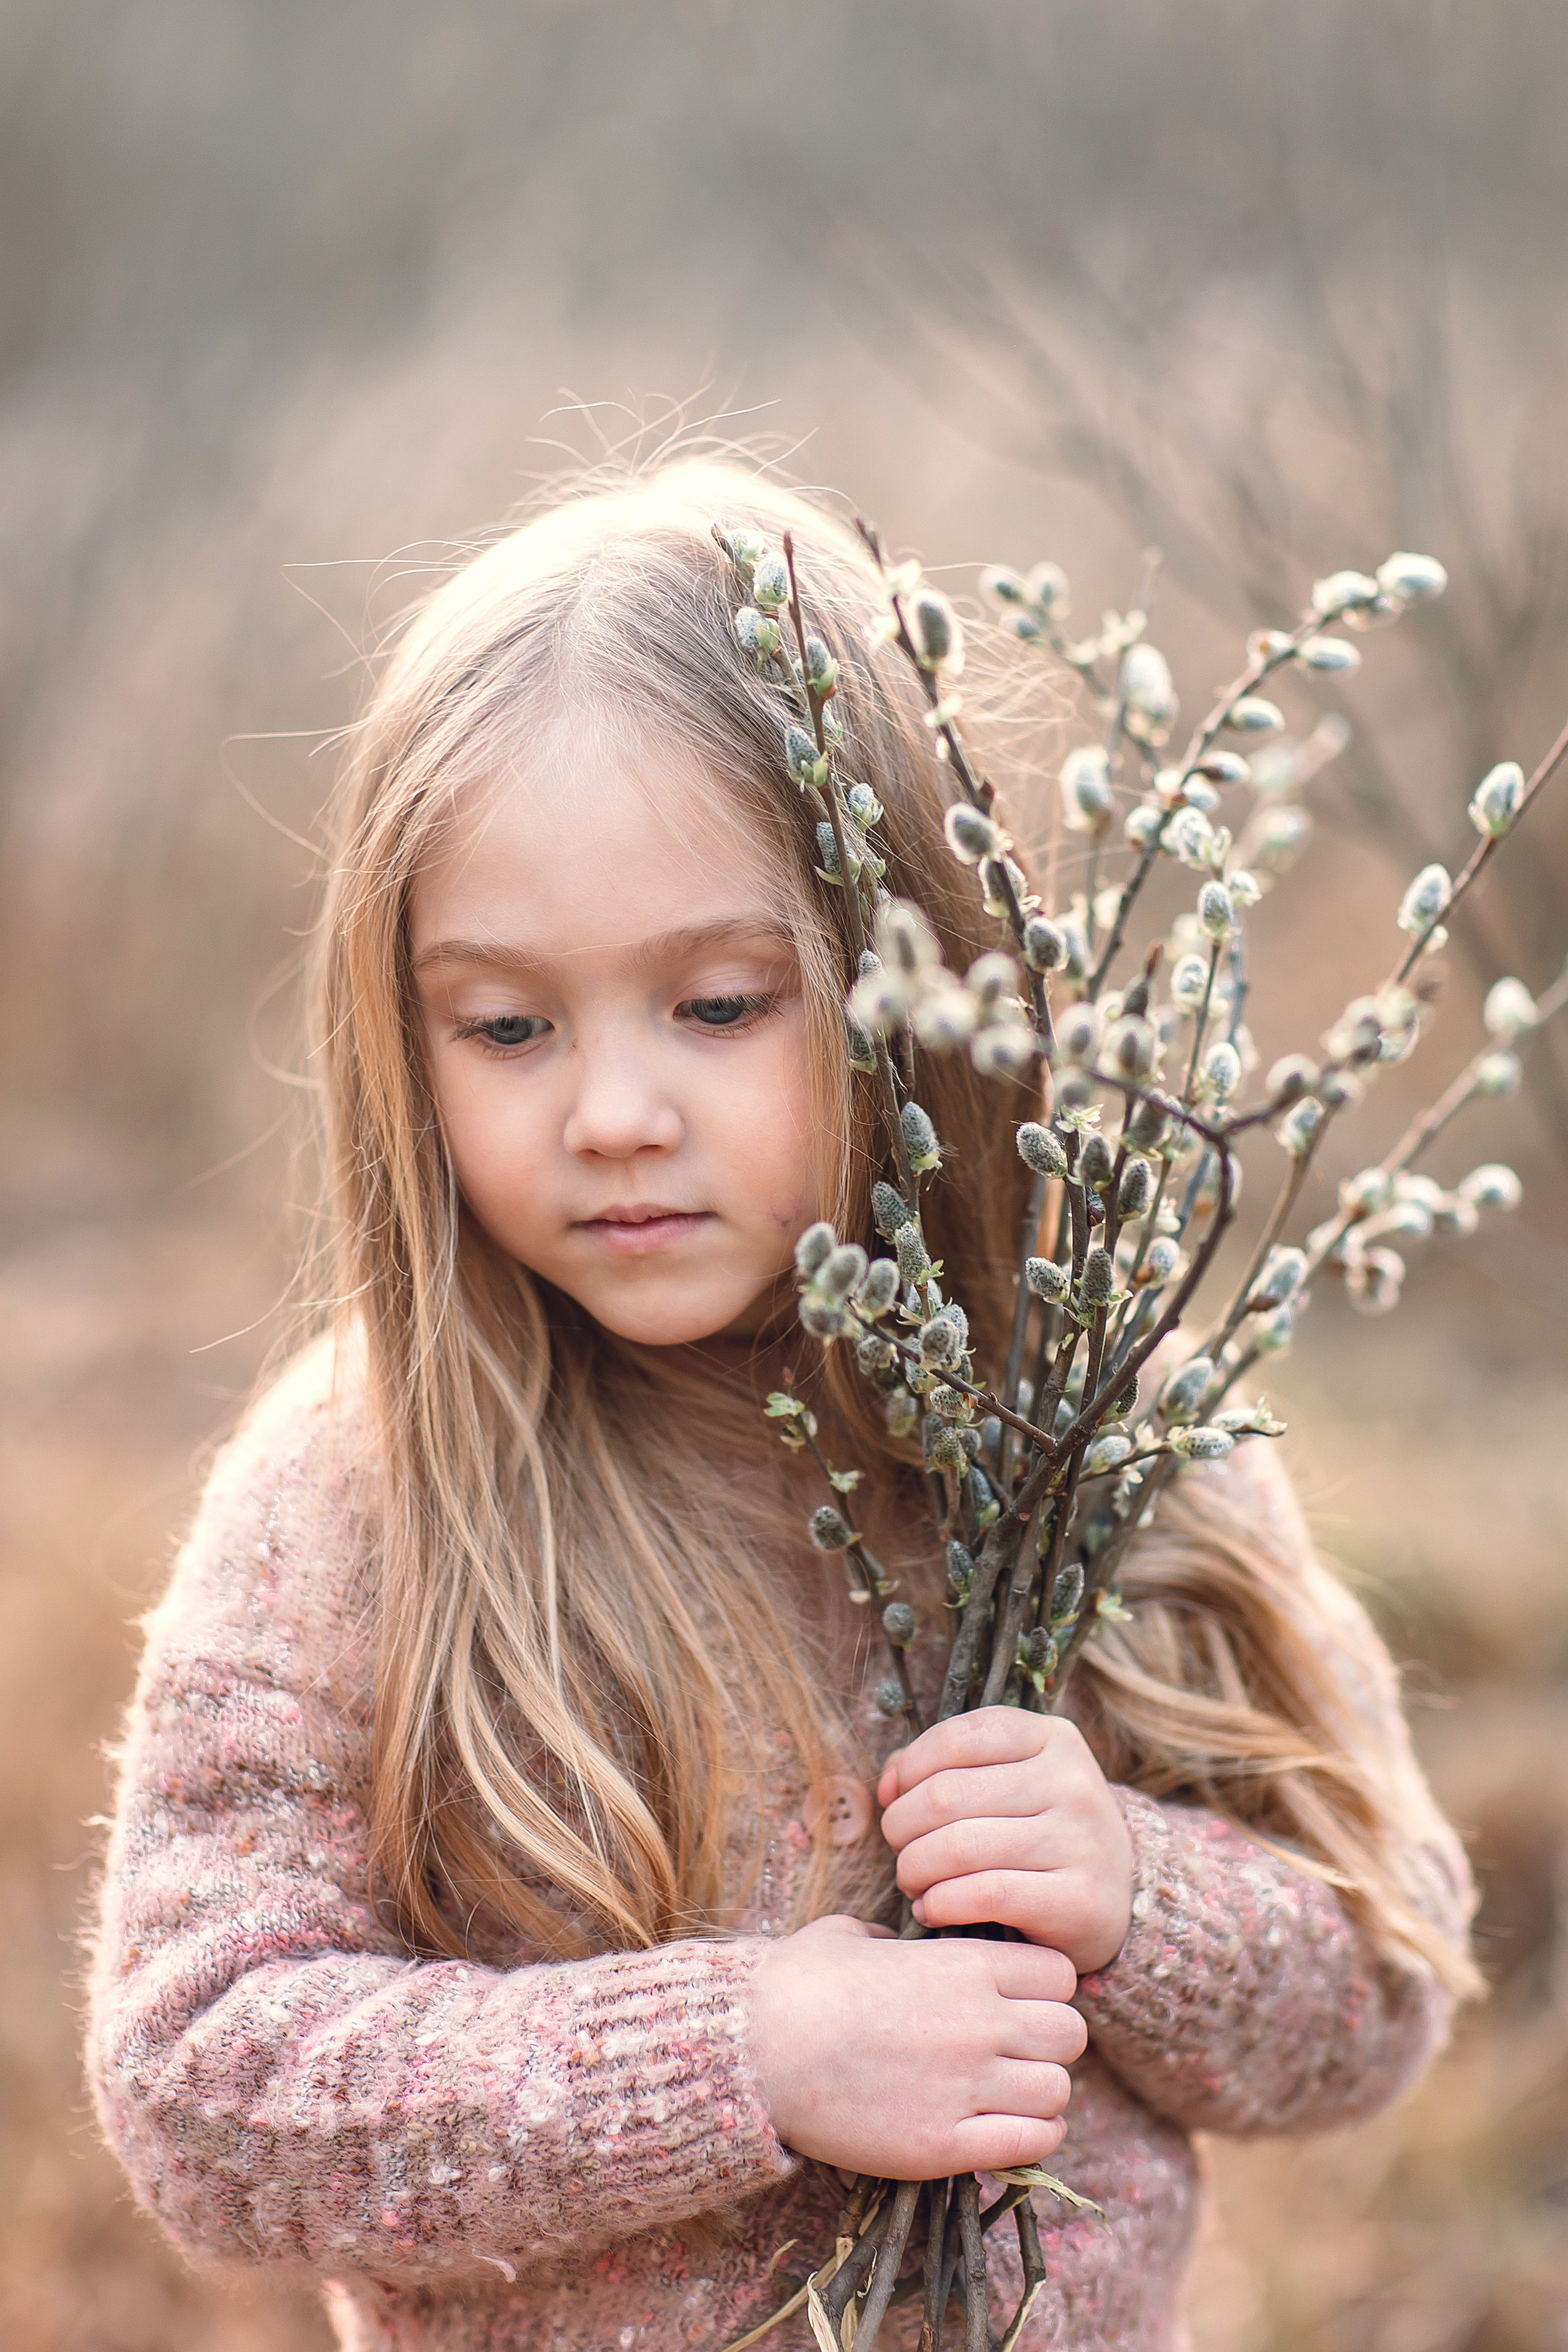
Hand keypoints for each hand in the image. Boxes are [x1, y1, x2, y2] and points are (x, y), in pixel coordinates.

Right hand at [747, 1914, 1085, 2177]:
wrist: (754, 2051)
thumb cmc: (796, 1984)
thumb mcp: (849, 1934)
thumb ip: (890, 1935)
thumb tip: (895, 1940)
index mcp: (963, 1964)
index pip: (1060, 1974)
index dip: (1043, 1987)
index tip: (1016, 1999)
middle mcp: (979, 2023)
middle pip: (1071, 2034)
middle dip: (1050, 2041)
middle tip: (1015, 2049)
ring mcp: (966, 2086)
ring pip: (1058, 2090)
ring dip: (1041, 2092)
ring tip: (1010, 2093)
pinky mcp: (945, 2144)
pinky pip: (1032, 2143)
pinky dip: (1032, 2137)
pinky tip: (1004, 2129)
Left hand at [877, 1708, 1133, 1973]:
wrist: (1116, 1898)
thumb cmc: (1040, 1831)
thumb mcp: (1006, 1782)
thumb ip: (945, 1767)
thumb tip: (889, 1783)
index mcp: (1054, 1738)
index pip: (959, 1736)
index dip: (911, 1767)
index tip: (896, 1796)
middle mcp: (1072, 1782)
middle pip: (947, 1794)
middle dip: (901, 1824)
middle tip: (898, 1846)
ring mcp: (1081, 1841)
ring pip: (959, 1846)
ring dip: (914, 1868)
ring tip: (911, 1880)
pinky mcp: (1080, 1900)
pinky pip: (985, 1895)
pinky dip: (941, 1903)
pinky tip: (932, 1907)